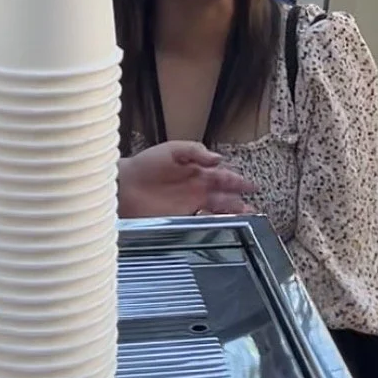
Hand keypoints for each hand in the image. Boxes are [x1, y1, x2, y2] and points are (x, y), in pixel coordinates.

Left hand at [117, 143, 257, 218]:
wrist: (124, 186)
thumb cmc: (145, 165)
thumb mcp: (171, 150)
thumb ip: (195, 151)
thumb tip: (219, 158)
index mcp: (197, 172)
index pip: (223, 177)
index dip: (237, 182)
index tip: (251, 187)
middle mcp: (196, 190)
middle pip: (224, 197)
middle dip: (239, 202)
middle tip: (253, 209)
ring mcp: (189, 206)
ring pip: (216, 211)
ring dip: (231, 214)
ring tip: (245, 220)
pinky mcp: (180, 220)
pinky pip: (202, 223)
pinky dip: (214, 224)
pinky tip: (223, 227)